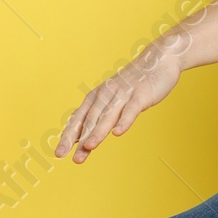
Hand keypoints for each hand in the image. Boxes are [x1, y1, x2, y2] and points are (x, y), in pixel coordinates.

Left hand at [56, 39, 185, 162]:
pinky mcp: (140, 95)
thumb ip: (99, 118)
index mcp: (96, 96)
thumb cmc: (133, 85)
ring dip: (98, 132)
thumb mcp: (112, 100)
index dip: (68, 135)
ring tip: (89, 147)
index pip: (78, 118)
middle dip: (79, 138)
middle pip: (90, 119)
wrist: (158, 61)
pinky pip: (130, 110)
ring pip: (108, 115)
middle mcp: (106, 95)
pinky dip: (124, 121)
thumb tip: (81, 139)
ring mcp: (123, 94)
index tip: (59, 153)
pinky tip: (118, 133)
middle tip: (69, 156)